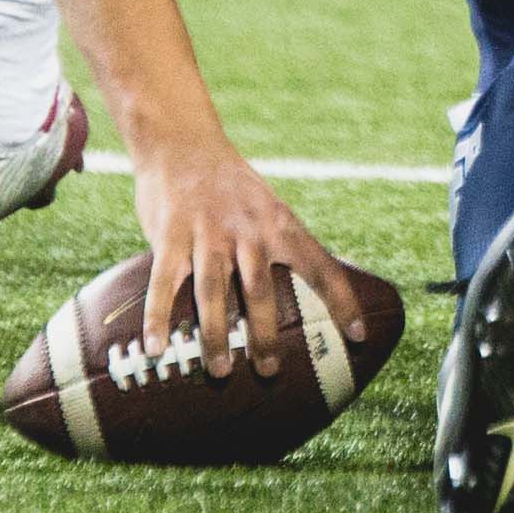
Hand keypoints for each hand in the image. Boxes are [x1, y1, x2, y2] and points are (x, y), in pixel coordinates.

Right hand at [129, 126, 347, 376]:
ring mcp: (207, 232)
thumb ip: (288, 244)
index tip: (357, 336)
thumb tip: (328, 281)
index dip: (341, 301)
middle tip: (270, 370)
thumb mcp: (270, 207)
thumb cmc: (232, 186)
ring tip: (222, 370)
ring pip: (213, 291)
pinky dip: (158, 317)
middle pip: (260, 289)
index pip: (320, 265)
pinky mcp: (169, 234)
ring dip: (217, 334)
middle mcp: (247, 230)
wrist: (182, 142)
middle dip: (266, 333)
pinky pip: (164, 282)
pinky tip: (156, 348)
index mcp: (279, 224)